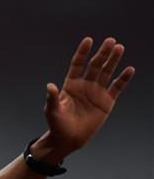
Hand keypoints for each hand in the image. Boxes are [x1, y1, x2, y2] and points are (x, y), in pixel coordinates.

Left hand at [41, 36, 134, 156]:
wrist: (68, 138)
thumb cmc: (57, 124)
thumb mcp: (52, 110)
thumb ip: (52, 98)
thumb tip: (50, 86)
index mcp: (71, 84)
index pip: (78, 64)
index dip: (83, 52)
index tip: (88, 40)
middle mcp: (85, 85)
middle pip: (95, 65)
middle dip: (102, 53)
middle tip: (110, 41)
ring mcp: (97, 92)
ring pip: (107, 72)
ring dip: (113, 60)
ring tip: (119, 48)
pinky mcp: (107, 101)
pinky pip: (117, 87)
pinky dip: (123, 79)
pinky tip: (129, 69)